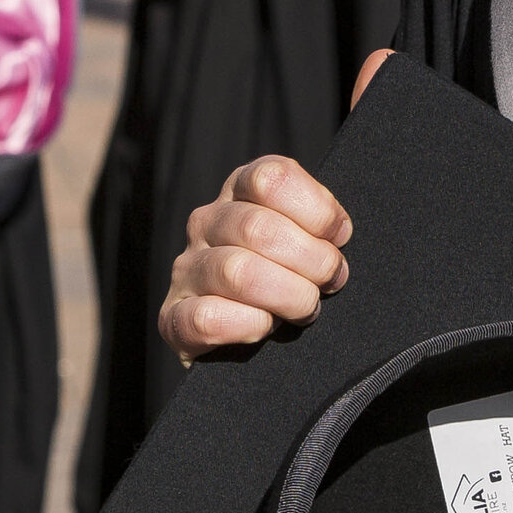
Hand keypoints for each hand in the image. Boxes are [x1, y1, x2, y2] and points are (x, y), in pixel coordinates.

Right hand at [162, 154, 353, 355]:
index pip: (271, 178)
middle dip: (311, 260)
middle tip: (330, 280)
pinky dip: (249, 325)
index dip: (316, 209)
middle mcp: (206, 224)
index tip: (338, 237)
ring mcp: (187, 269)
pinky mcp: (174, 316)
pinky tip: (265, 326)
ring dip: (288, 295)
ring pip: (237, 272)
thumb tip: (337, 233)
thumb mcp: (302, 238)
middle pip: (258, 228)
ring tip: (305, 308)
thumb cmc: (280, 277)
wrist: (235, 334)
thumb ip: (318, 226)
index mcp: (239, 193)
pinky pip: (208, 318)